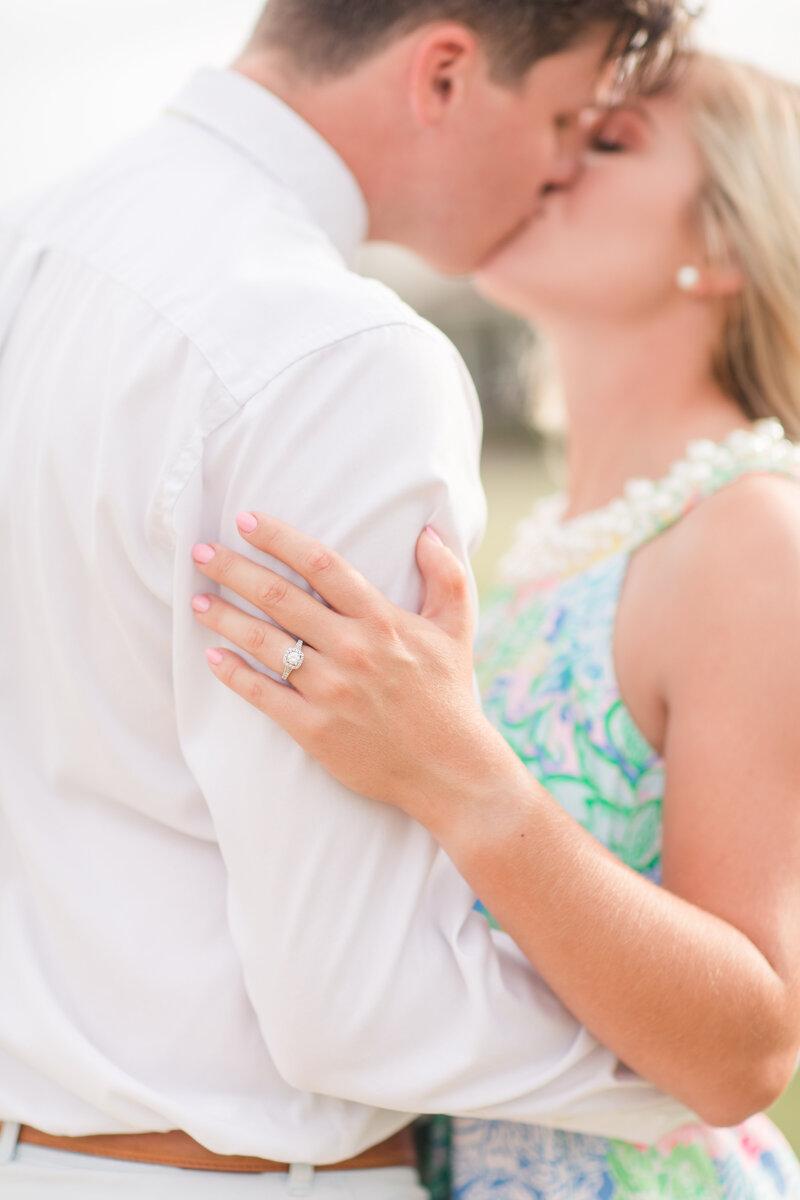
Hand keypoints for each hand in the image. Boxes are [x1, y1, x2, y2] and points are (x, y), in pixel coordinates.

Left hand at [191, 513, 496, 822]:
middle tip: (200, 552)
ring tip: (197, 601)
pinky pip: (262, 694)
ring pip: (264, 642)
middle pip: (279, 597)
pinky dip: (233, 673)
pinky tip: (213, 656)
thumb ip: (445, 576)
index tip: (245, 520)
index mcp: (382, 620)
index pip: (321, 564)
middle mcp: (352, 649)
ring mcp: (330, 690)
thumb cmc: (449, 695)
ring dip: (224, 617)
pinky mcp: (314, 729)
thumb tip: (428, 531)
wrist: (450, 770)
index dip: (279, 538)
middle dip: (233, 569)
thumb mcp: (456, 628)